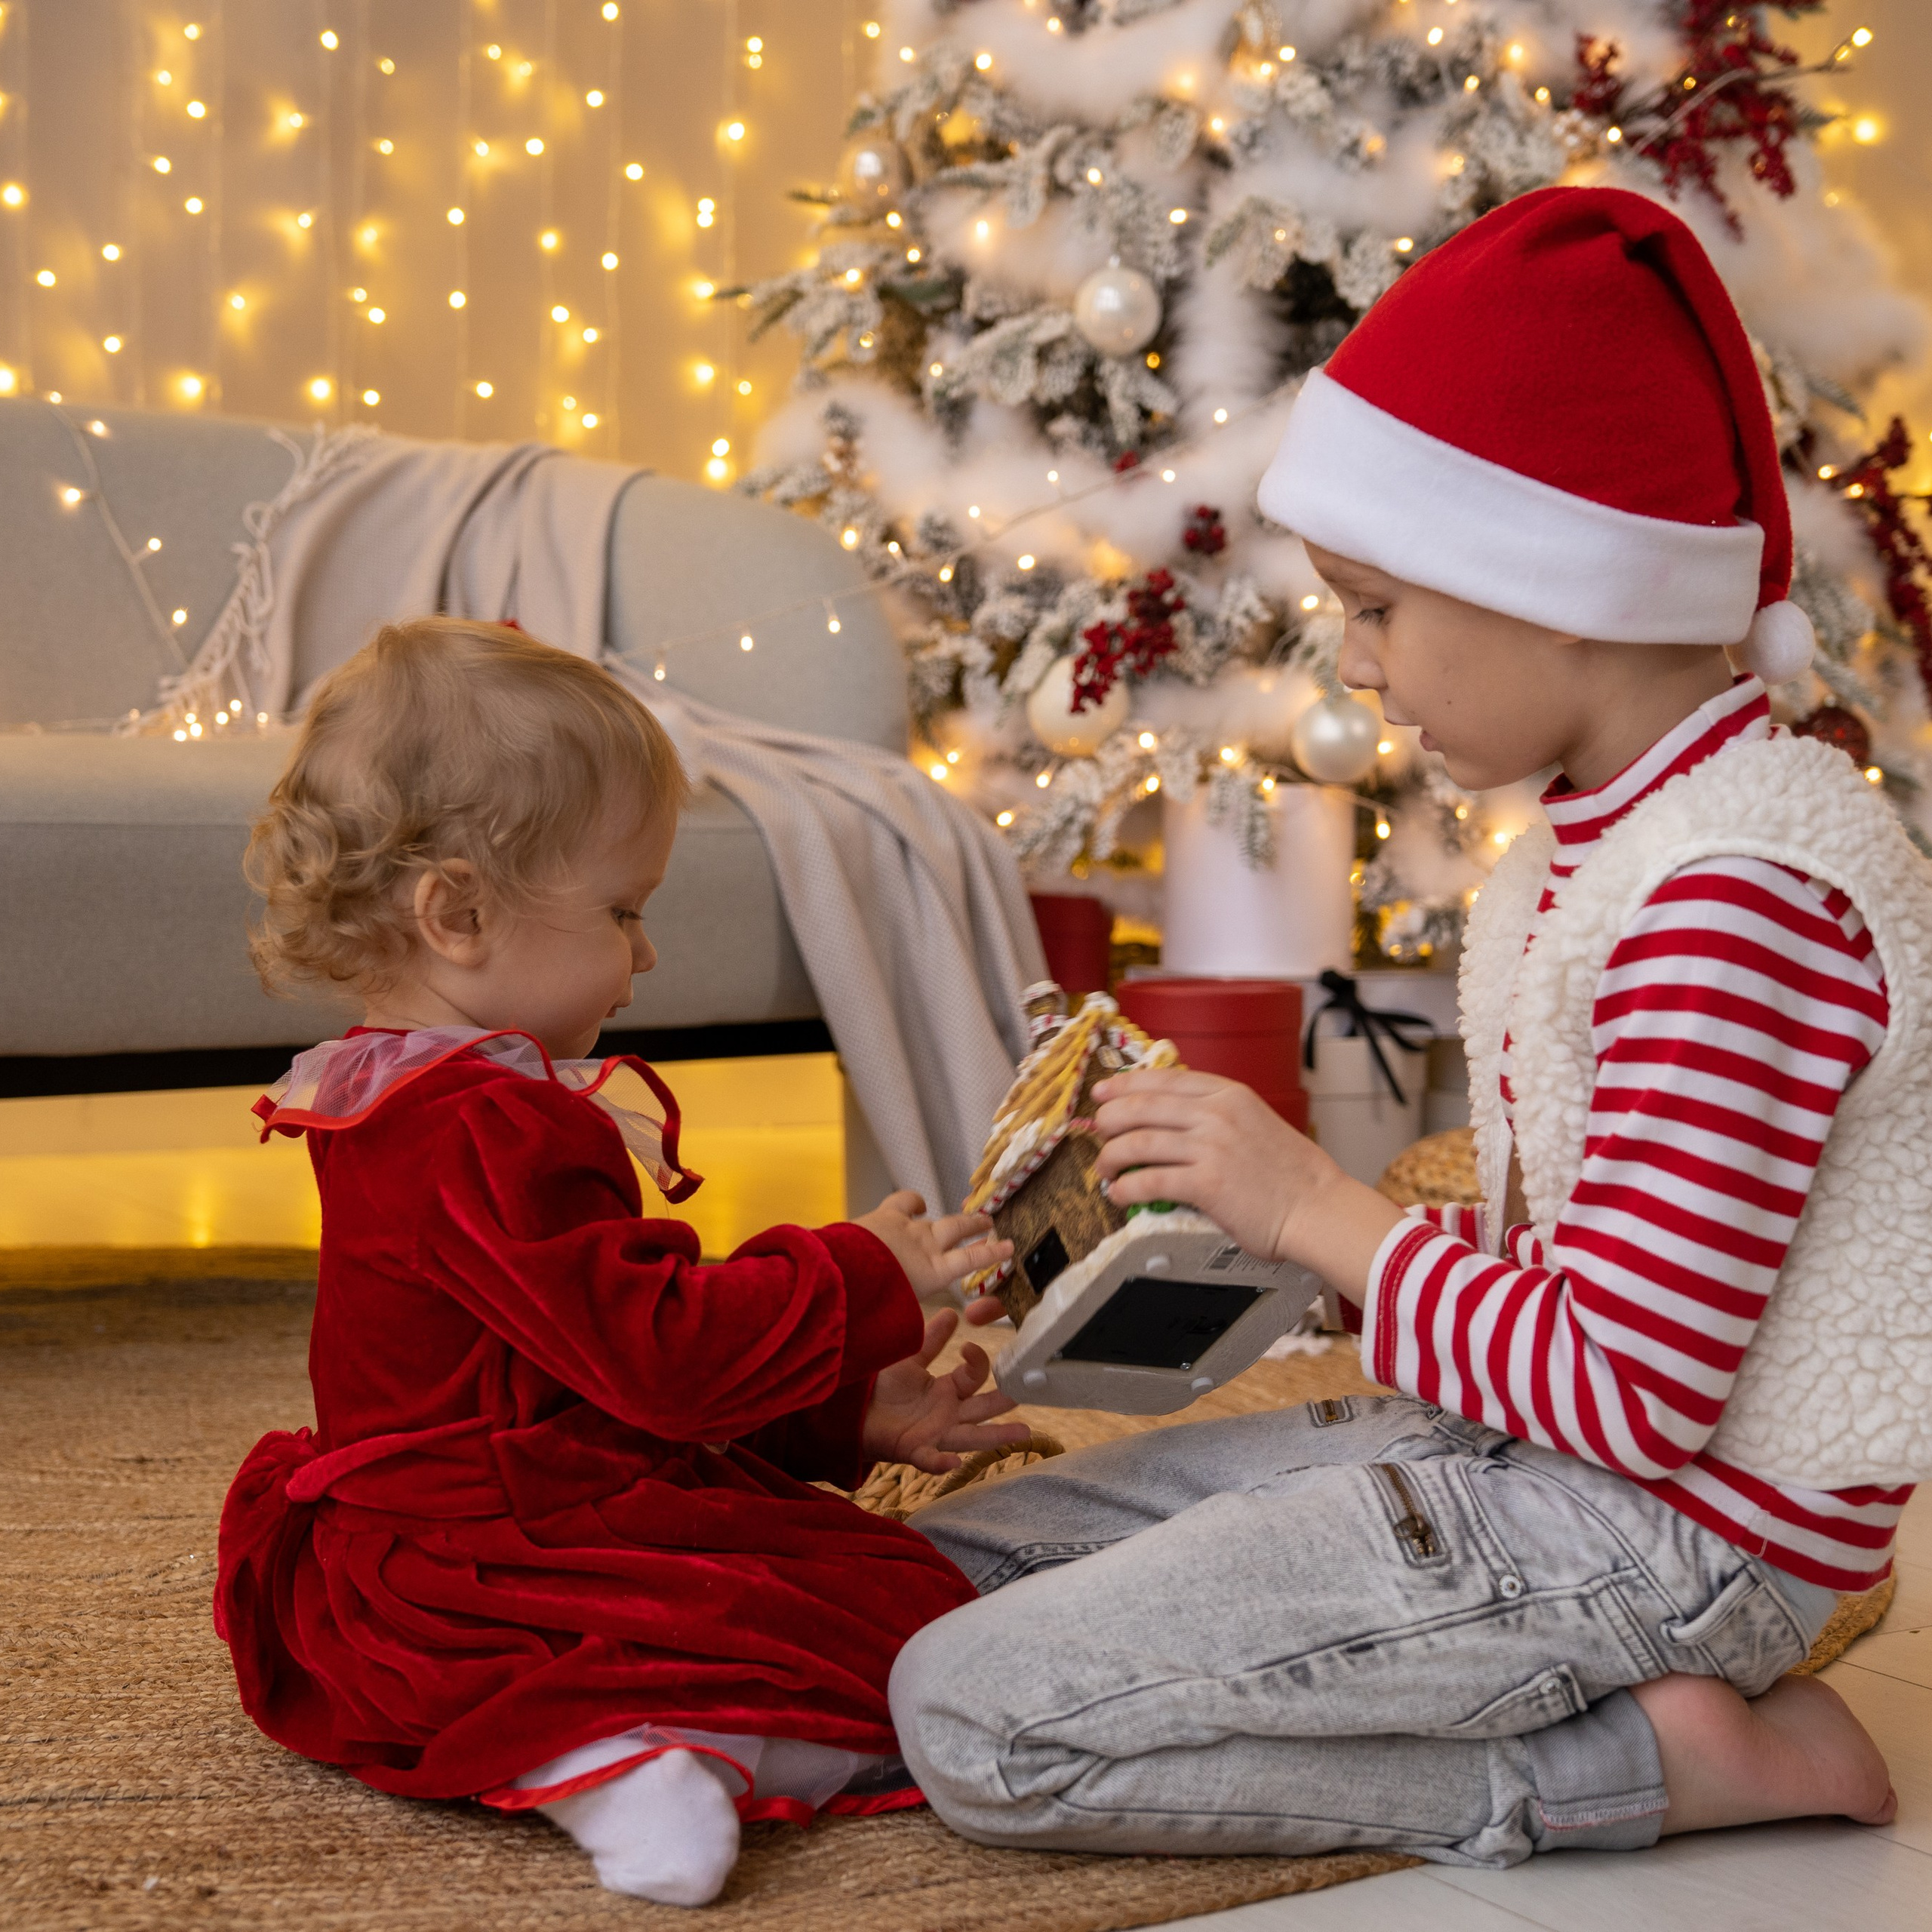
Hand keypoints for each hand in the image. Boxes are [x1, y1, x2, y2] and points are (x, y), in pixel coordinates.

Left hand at [855, 1190, 1011, 1313]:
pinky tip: (918, 1203)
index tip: (1009, 1247)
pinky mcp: (887, 1215)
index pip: (970, 1260)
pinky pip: (905, 1201)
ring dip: (952, 1215)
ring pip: (937, 1216)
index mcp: (934, 1272)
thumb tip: (901, 1326)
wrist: (844, 1274)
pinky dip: (914, 1201)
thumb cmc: (872, 1301)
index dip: (992, 1254)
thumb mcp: (897, 1314)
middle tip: (990, 1223)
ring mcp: (908, 1226)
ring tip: (965, 1213)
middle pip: (958, 1230)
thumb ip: (906, 1312)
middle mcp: (927, 1244)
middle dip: (976, 1226)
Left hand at [862, 1307, 1032, 1472]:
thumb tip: (952, 1313)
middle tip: (1029, 1392)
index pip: (975, 1377)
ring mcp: (936, 1435)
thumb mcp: (910, 1360)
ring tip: (1023, 1433)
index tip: (968, 1347)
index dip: (978, 1362)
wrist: (853, 1412)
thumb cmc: (883, 1388)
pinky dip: (941, 1462)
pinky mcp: (915, 1451)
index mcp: (948, 1390)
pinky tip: (953, 1462)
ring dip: (996, 1436)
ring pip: (972, 1436)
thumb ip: (930, 1340)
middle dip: (1005, 1401)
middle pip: (984, 1408)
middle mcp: (949, 1414)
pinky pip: (931, 1459)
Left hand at [1090, 1067, 1402, 1300]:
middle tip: (1096, 1130)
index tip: (1104, 1090)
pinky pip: (1149, 1181)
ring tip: (1104, 1169)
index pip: (1163, 1079)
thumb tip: (1177, 1120)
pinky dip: (1126, 1189)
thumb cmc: (1293, 1174)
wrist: (1319, 1207)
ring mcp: (1210, 1147)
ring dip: (1111, 1157)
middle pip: (1142, 1107)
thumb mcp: (1257, 1121)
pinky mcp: (1206, 1184)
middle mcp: (1216, 1114)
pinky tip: (1119, 1195)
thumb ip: (1219, 1114)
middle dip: (1109, 1119)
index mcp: (1229, 1094)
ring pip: (1138, 1142)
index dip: (1125, 1084)